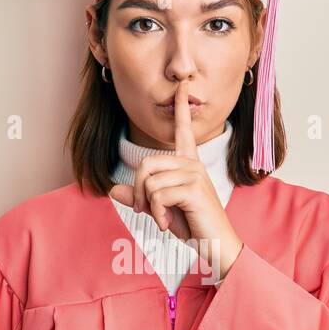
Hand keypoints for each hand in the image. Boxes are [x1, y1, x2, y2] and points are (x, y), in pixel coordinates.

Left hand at [108, 79, 244, 280]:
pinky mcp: (193, 188)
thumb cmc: (192, 225)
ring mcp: (194, 174)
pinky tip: (166, 224)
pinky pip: (158, 195)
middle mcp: (192, 164)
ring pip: (149, 181)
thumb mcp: (160, 209)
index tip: (183, 85)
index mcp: (188, 163)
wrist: (216, 244)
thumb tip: (112, 189)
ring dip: (148, 206)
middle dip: (138, 190)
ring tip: (162, 219)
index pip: (183, 130)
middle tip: (146, 210)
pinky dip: (156, 214)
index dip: (181, 108)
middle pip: (145, 164)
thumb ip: (139, 197)